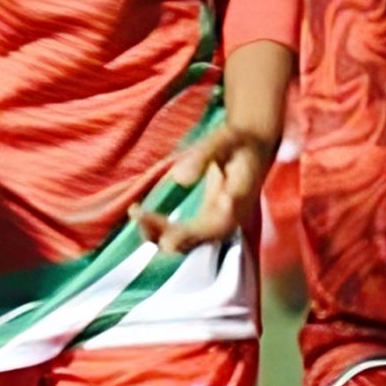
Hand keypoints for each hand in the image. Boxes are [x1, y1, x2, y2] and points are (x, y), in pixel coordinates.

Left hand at [134, 119, 275, 255]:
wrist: (251, 146)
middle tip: (136, 211)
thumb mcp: (223, 140)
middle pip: (193, 242)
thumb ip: (203, 157)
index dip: (189, 233)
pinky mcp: (206, 224)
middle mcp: (228, 222)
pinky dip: (159, 230)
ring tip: (135, 211)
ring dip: (156, 234)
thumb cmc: (237, 140)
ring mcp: (216, 226)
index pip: (213, 226)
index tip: (165, 237)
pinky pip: (180, 237)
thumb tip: (178, 179)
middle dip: (162, 233)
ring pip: (183, 244)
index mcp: (238, 203)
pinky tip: (141, 214)